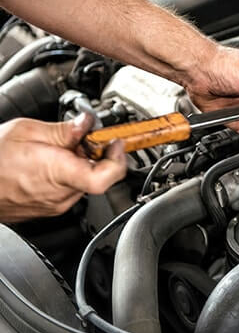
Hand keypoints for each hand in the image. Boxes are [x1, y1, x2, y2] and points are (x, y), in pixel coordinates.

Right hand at [0, 114, 125, 221]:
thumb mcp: (26, 131)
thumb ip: (63, 130)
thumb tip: (87, 123)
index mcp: (58, 172)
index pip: (107, 176)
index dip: (119, 158)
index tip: (115, 142)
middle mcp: (61, 194)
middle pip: (99, 175)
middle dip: (97, 154)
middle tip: (84, 138)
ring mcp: (55, 204)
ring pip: (85, 182)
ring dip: (82, 164)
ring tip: (61, 149)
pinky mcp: (49, 208)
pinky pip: (70, 190)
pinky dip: (70, 174)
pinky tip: (52, 162)